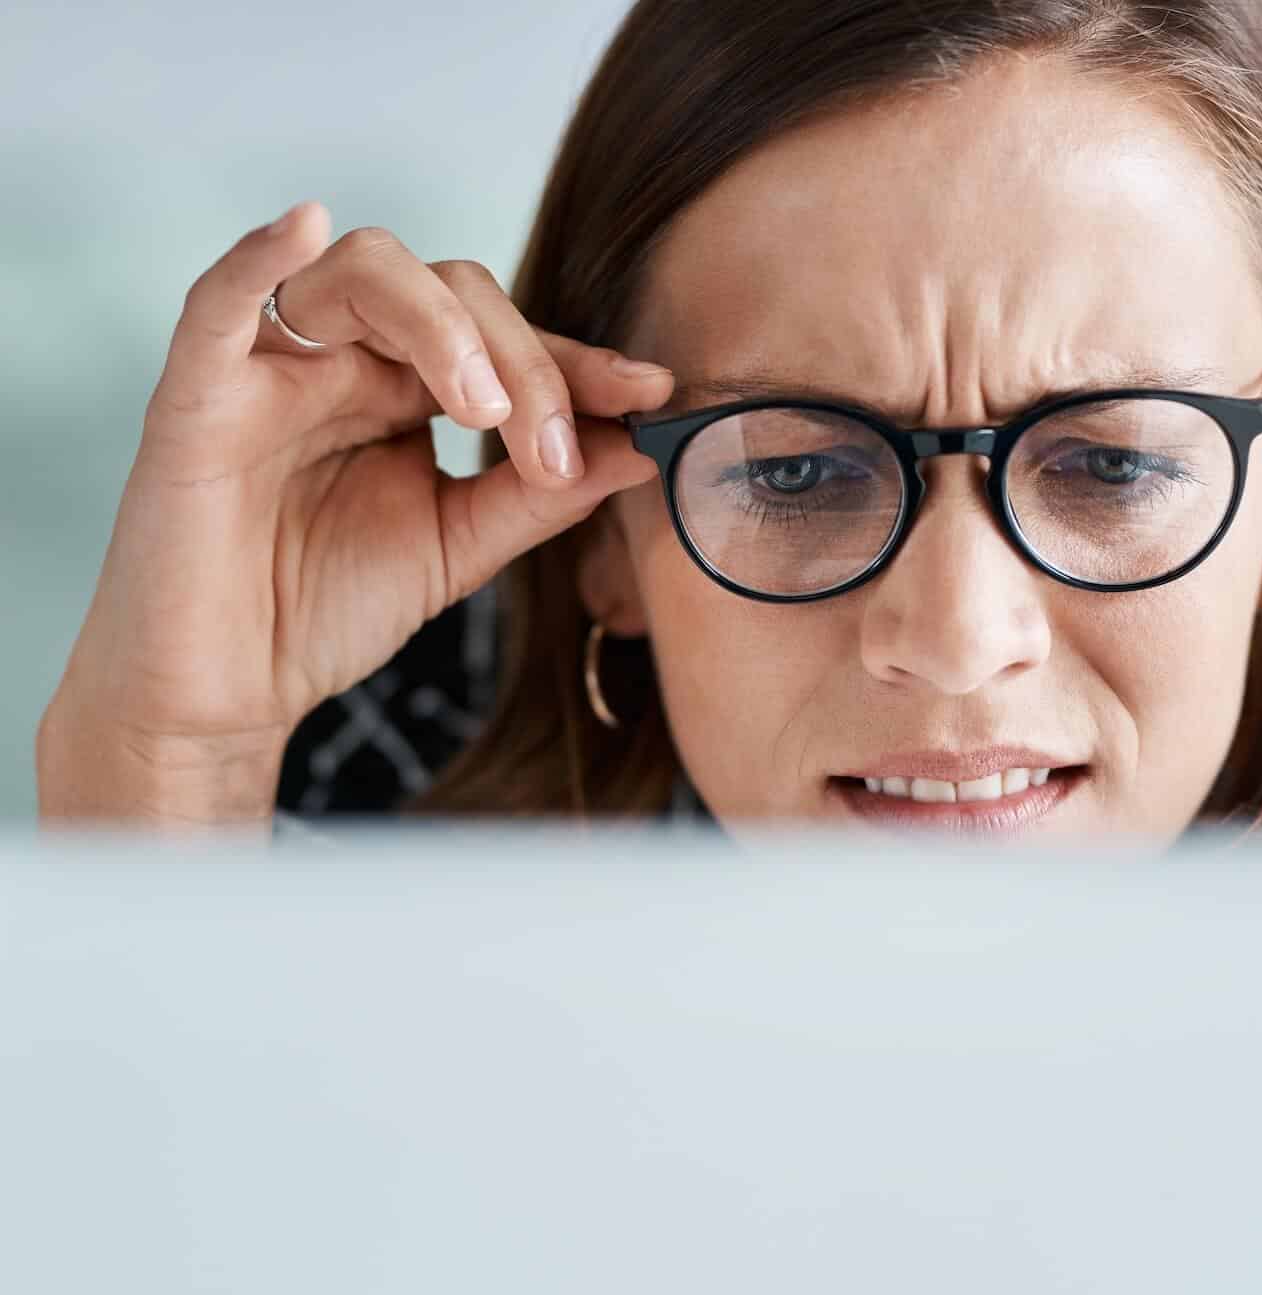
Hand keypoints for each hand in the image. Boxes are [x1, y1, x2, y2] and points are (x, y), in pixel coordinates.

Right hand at [37, 201, 675, 824]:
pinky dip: (258, 254)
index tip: (655, 393)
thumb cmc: (325, 611)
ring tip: (484, 411)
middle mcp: (346, 360)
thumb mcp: (461, 549)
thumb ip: (542, 495)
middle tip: (550, 452)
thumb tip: (644, 446)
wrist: (226, 693)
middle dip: (526, 365)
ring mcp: (273, 369)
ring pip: (363, 275)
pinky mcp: (198, 397)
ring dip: (442, 328)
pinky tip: (305, 226)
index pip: (507, 340)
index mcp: (407, 390)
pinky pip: (218, 302)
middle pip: (453, 293)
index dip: (581, 362)